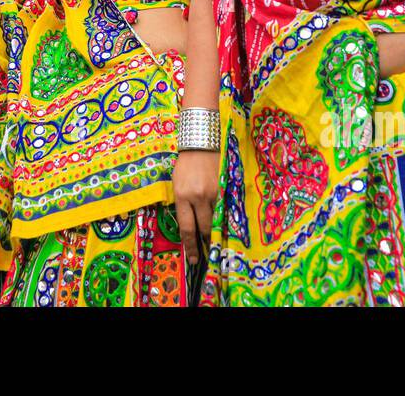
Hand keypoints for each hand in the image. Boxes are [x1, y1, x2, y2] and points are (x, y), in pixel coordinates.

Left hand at [173, 149, 218, 265]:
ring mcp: (214, 192)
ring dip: (217, 232)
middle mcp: (198, 196)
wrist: (201, 144)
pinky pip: (227, 209)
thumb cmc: (185, 165)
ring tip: (217, 241)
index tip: (194, 259)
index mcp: (182, 196)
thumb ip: (183, 204)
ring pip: (218, 221)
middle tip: (208, 253)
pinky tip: (226, 223)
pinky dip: (226, 218)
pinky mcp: (226, 188)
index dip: (191, 247)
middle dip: (207, 243)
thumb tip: (190, 226)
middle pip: (205, 228)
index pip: (187, 228)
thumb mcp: (177, 184)